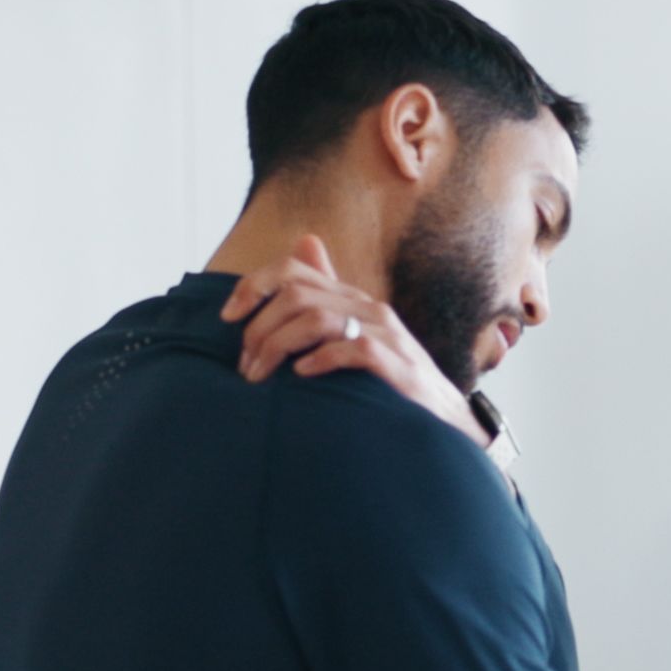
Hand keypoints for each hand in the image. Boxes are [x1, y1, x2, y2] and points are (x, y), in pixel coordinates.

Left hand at [227, 236, 481, 441]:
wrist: (443, 425)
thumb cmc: (386, 386)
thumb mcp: (351, 338)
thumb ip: (324, 299)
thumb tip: (303, 245)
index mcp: (351, 299)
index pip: (294, 270)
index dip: (253, 286)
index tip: (226, 318)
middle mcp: (368, 308)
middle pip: (298, 294)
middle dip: (260, 329)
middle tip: (246, 368)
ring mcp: (387, 336)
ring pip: (319, 318)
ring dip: (279, 346)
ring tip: (262, 377)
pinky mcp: (400, 367)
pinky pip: (356, 349)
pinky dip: (322, 360)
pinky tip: (302, 377)